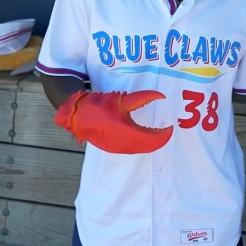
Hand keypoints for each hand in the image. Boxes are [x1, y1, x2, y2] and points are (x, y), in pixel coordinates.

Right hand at [54, 90, 172, 153]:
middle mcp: (122, 145)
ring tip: (158, 132)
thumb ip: (143, 98)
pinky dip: (141, 143)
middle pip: (148, 147)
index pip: (151, 139)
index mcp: (126, 134)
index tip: (170, 127)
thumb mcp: (122, 100)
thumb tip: (160, 96)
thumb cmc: (97, 106)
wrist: (75, 115)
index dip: (163, 135)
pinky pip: (132, 148)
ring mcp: (116, 148)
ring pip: (140, 148)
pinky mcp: (111, 147)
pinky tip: (143, 135)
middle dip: (159, 140)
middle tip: (166, 130)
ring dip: (150, 142)